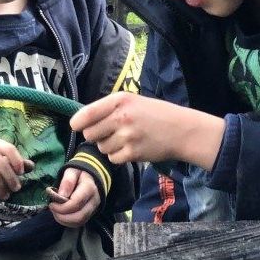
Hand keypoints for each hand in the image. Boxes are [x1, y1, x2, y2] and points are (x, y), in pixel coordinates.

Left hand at [47, 167, 99, 226]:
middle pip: (79, 216)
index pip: (75, 203)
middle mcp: (93, 201)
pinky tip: (61, 216)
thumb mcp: (72, 171)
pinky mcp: (90, 213)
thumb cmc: (80, 173)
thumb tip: (61, 195)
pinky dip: (68, 222)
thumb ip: (67, 181)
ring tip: (55, 212)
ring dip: (64, 220)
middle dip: (62, 217)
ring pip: (79, 222)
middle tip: (52, 209)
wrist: (93, 177)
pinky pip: (79, 223)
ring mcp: (93, 209)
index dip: (61, 207)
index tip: (51, 204)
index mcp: (89, 188)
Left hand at [70, 93, 225, 169]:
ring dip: (109, 146)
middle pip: (89, 134)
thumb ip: (109, 108)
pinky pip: (113, 158)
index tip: (77, 126)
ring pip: (101, 147)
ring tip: (125, 140)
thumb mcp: (133, 101)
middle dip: (96, 136)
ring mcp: (127, 136)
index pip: (86, 114)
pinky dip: (119, 156)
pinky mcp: (133, 153)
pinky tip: (131, 149)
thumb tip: (82, 121)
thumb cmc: (156, 114)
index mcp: (119, 101)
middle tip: (110, 133)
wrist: (181, 130)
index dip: (77, 123)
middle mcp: (122, 117)